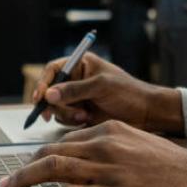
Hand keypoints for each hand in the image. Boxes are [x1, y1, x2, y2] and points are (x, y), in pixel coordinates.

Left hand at [0, 120, 186, 186]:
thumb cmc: (176, 168)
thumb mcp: (141, 145)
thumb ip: (113, 149)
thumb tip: (90, 163)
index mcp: (111, 130)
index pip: (65, 141)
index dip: (41, 157)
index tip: (29, 168)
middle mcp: (105, 144)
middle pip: (51, 153)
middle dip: (23, 168)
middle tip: (7, 182)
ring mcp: (108, 169)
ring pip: (53, 170)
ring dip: (24, 182)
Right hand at [31, 52, 183, 133]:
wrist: (146, 114)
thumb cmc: (128, 92)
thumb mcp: (101, 86)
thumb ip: (74, 90)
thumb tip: (48, 95)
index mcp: (81, 64)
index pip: (53, 70)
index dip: (43, 82)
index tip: (39, 97)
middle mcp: (76, 80)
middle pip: (50, 91)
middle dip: (55, 103)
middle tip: (57, 112)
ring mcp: (78, 98)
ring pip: (56, 107)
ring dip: (65, 113)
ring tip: (84, 116)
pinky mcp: (80, 114)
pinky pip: (64, 118)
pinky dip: (71, 121)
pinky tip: (86, 120)